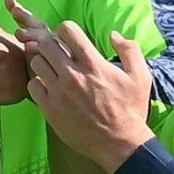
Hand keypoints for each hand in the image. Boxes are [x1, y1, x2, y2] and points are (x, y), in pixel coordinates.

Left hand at [8, 0, 153, 170]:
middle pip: (46, 44)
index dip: (67, 31)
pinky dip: (39, 85)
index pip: (67, 30)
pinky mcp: (50, 109)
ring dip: (44, 64)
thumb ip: (129, 49)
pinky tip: (50, 89)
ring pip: (36, 63)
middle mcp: (73, 75)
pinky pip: (32, 86)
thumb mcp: (141, 76)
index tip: (71, 40)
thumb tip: (112, 34)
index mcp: (93, 64)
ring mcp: (59, 92)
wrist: (120, 143)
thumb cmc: (131, 109)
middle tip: (59, 55)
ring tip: (54, 72)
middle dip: (52, 45)